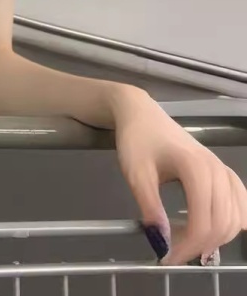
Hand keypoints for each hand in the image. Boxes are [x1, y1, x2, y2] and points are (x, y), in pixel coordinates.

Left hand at [113, 87, 246, 263]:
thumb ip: (150, 207)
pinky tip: (212, 230)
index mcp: (196, 168)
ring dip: (216, 238)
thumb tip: (161, 242)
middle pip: (223, 224)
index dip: (186, 246)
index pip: (202, 221)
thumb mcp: (136, 173)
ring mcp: (225, 172)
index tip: (165, 257)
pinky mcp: (226, 174)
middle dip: (199, 247)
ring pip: (236, 219)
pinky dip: (232, 224)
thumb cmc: (137, 140)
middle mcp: (218, 171)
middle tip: (172, 254)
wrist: (141, 113)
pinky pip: (242, 206)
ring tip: (186, 243)